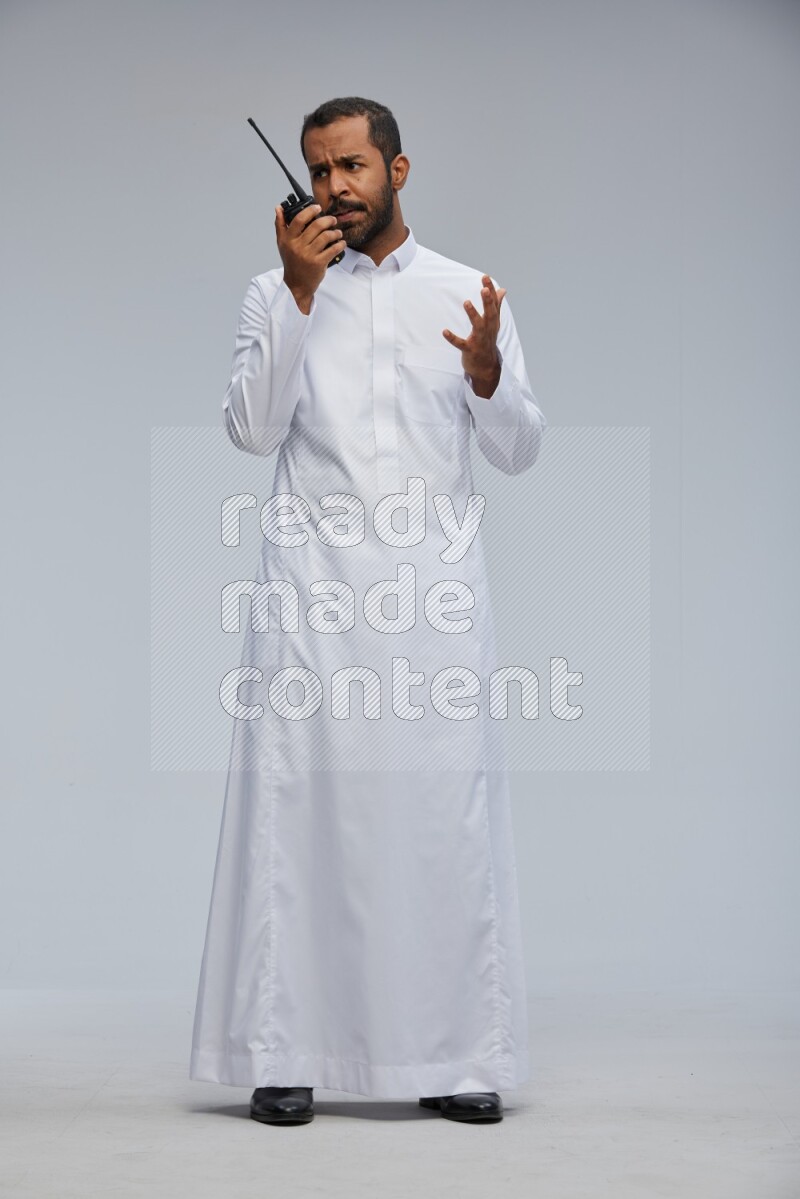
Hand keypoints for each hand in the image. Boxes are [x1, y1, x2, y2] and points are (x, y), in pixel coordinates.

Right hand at [275, 204, 343, 312]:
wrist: (296, 285)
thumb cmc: (291, 263)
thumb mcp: (282, 244)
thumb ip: (280, 225)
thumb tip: (278, 208)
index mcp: (288, 240)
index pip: (299, 219)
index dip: (310, 211)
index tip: (318, 207)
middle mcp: (298, 246)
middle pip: (316, 226)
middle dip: (328, 220)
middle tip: (333, 220)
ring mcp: (309, 255)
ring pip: (326, 236)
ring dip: (336, 232)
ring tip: (338, 233)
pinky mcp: (319, 264)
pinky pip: (333, 249)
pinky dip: (340, 245)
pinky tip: (341, 243)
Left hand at [442, 275, 506, 392]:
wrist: (486, 367)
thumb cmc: (487, 342)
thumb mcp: (493, 324)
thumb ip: (497, 306)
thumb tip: (503, 290)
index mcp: (493, 322)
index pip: (493, 304)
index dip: (490, 290)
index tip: (485, 277)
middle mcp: (488, 330)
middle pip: (490, 314)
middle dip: (487, 301)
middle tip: (483, 289)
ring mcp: (479, 341)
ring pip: (478, 327)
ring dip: (472, 315)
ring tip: (466, 302)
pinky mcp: (470, 351)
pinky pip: (461, 344)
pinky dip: (453, 339)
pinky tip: (444, 331)